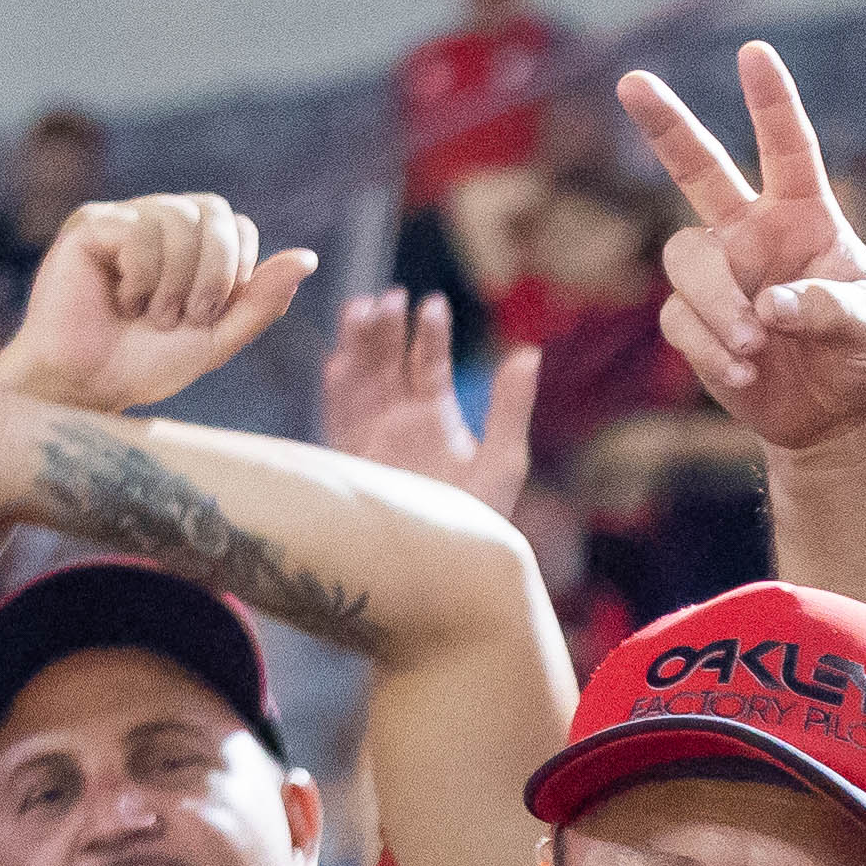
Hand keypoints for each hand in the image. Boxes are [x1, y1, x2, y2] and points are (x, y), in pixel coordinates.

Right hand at [0, 193, 312, 416]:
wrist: (88, 386)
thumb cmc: (147, 362)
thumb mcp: (217, 337)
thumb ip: (261, 300)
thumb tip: (309, 258)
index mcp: (192, 243)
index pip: (238, 226)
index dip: (236, 269)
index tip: (212, 314)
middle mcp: (160, 220)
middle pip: (214, 211)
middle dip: (215, 269)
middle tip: (192, 316)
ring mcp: (125, 218)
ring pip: (178, 216)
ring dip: (176, 278)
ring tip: (154, 315)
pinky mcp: (91, 223)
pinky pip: (138, 228)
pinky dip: (142, 275)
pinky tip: (123, 301)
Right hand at [322, 290, 537, 514]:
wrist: (440, 568)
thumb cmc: (479, 520)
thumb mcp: (502, 461)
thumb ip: (511, 407)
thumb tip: (529, 352)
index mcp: (437, 416)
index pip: (431, 363)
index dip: (430, 333)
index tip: (432, 304)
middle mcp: (400, 420)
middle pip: (389, 361)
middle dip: (388, 328)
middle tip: (390, 296)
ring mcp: (370, 436)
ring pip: (360, 379)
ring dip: (360, 345)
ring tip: (362, 307)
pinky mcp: (347, 458)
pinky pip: (336, 415)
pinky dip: (336, 387)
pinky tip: (337, 358)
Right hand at [622, 44, 865, 456]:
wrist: (833, 413)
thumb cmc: (862, 353)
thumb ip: (831, 311)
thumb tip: (771, 305)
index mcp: (805, 217)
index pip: (789, 151)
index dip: (772, 102)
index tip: (755, 53)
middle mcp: (753, 233)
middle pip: (698, 170)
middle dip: (666, 125)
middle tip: (632, 81)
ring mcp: (719, 274)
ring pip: (685, 259)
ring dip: (717, 303)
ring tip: (756, 344)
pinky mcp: (692, 320)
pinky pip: (679, 320)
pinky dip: (710, 349)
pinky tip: (745, 371)